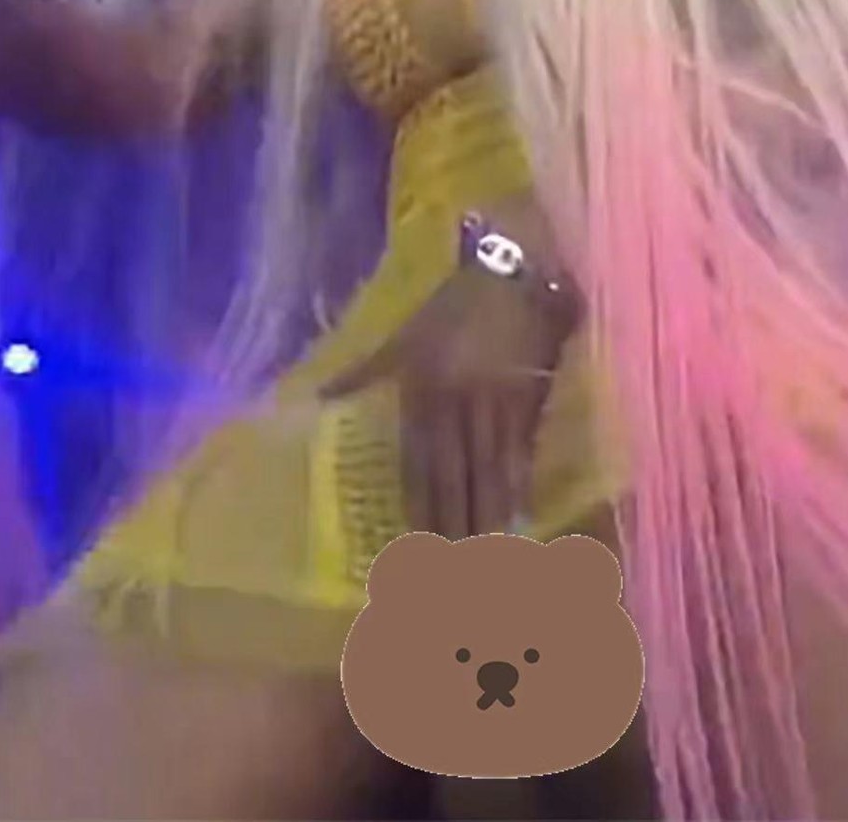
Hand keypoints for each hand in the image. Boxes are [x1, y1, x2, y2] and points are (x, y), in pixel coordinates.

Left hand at [320, 243, 577, 539]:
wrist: (512, 274)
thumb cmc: (453, 309)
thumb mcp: (402, 339)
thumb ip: (362, 374)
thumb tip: (317, 403)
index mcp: (422, 393)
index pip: (421, 466)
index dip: (421, 509)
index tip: (416, 550)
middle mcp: (457, 405)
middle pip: (456, 478)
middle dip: (455, 527)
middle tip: (454, 572)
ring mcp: (496, 405)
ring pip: (490, 472)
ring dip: (488, 517)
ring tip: (486, 559)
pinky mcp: (530, 400)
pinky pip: (522, 453)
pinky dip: (519, 486)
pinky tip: (520, 516)